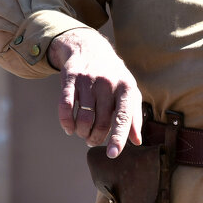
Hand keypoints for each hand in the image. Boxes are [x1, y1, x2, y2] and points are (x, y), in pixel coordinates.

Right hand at [47, 28, 143, 157]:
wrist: (90, 47)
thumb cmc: (114, 76)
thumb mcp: (128, 92)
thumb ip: (134, 116)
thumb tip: (137, 142)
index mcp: (126, 87)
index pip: (123, 116)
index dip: (118, 137)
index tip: (113, 155)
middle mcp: (108, 83)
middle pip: (101, 122)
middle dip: (95, 138)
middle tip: (92, 141)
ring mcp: (88, 80)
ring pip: (84, 118)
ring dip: (82, 133)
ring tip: (83, 134)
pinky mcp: (70, 78)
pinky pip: (65, 107)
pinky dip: (66, 122)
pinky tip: (69, 128)